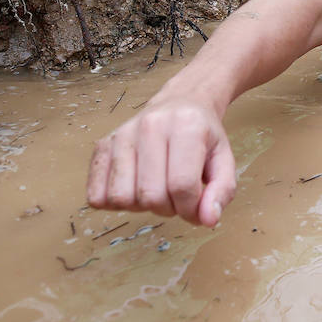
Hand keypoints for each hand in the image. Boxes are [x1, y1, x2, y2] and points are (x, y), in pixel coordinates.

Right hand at [86, 98, 237, 226]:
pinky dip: (114, 203)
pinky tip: (134, 189)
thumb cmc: (203, 136)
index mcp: (186, 126)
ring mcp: (122, 134)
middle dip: (168, 209)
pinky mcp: (103, 144)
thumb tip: (208, 220)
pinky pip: (96, 194)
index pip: (181, 186)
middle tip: (176, 197)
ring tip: (156, 190)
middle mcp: (150, 125)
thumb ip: (223, 192)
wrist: (182, 101)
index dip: (190, 209)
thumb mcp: (225, 160)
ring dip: (141, 207)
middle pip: (150, 195)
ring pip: (121, 197)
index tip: (196, 207)